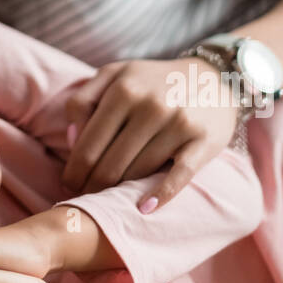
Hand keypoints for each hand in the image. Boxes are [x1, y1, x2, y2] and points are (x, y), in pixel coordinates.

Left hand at [60, 58, 239, 207]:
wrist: (212, 77)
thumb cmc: (152, 81)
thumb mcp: (114, 75)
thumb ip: (84, 100)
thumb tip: (71, 140)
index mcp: (123, 89)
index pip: (87, 144)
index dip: (74, 170)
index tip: (70, 183)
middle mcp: (150, 105)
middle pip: (109, 163)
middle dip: (92, 185)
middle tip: (86, 196)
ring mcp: (178, 123)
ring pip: (137, 172)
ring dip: (119, 190)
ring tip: (108, 198)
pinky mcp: (202, 140)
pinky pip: (177, 176)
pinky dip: (160, 195)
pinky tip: (144, 207)